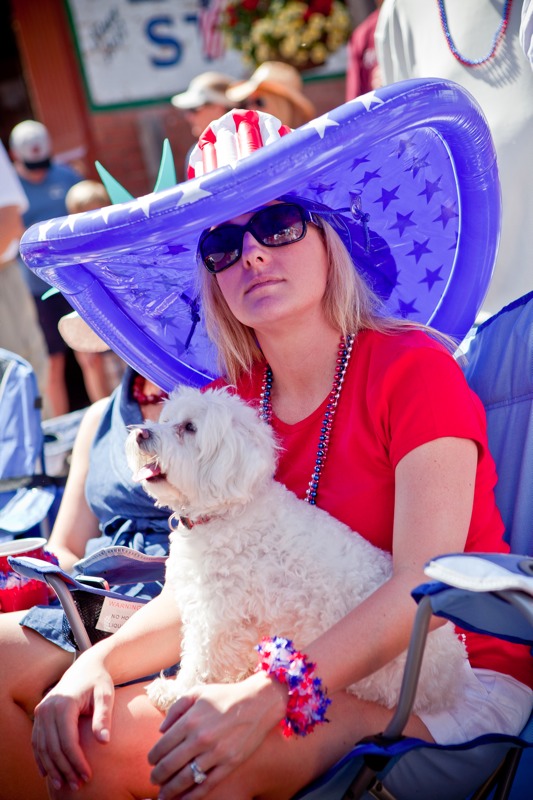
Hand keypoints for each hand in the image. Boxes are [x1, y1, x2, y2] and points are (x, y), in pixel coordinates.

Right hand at [31, 656, 114, 791]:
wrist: (87, 667)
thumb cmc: (99, 681)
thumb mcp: (106, 695)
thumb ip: (104, 716)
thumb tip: (104, 741)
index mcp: (64, 704)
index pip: (68, 741)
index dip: (76, 761)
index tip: (87, 775)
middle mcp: (48, 708)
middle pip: (53, 747)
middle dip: (65, 769)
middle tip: (77, 785)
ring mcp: (41, 711)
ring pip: (42, 747)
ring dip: (52, 768)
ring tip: (64, 784)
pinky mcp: (40, 714)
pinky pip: (37, 741)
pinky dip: (41, 758)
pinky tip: (48, 773)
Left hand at [148, 672, 286, 798]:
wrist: (257, 702)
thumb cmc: (225, 696)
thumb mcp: (198, 693)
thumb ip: (176, 708)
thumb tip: (161, 730)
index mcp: (190, 720)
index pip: (163, 746)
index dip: (153, 757)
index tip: (151, 761)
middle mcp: (201, 738)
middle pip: (170, 765)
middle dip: (157, 776)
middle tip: (153, 780)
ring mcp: (215, 753)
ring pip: (185, 779)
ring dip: (170, 790)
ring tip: (162, 794)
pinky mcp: (229, 764)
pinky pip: (206, 785)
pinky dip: (192, 796)